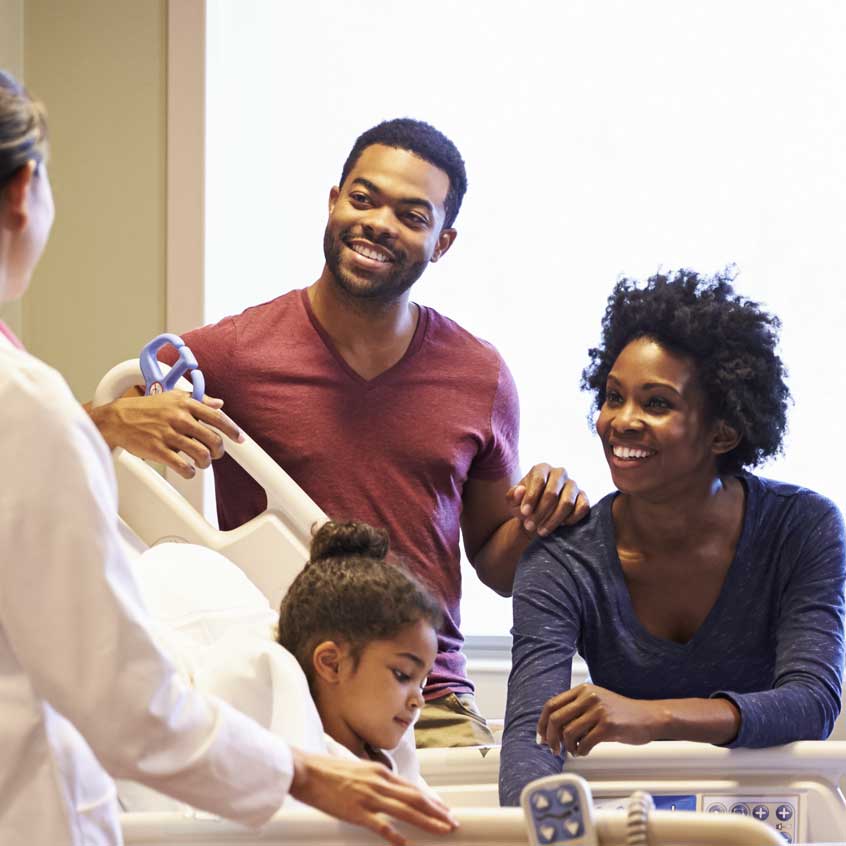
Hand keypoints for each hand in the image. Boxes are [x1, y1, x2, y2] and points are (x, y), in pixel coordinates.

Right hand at [88, 389, 242, 478]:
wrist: (116, 419)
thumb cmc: (145, 408)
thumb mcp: (172, 397)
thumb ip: (198, 400)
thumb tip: (220, 404)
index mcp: (185, 404)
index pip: (217, 417)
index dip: (232, 430)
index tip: (240, 439)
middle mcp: (179, 418)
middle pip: (213, 439)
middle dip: (218, 451)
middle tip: (215, 454)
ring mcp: (168, 434)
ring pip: (201, 454)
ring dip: (205, 463)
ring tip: (201, 463)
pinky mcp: (158, 450)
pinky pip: (183, 466)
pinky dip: (190, 472)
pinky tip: (188, 471)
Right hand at [290, 750, 458, 845]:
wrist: (306, 770)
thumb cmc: (328, 770)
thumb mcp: (357, 769)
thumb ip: (373, 779)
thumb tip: (387, 790)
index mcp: (379, 771)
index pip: (412, 787)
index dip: (431, 799)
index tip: (444, 809)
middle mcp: (378, 782)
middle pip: (415, 798)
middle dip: (437, 811)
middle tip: (453, 822)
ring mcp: (368, 797)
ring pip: (405, 810)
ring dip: (427, 821)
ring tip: (443, 830)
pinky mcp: (356, 811)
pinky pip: (380, 825)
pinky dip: (394, 835)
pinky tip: (405, 844)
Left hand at [506, 463, 589, 536]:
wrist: (537, 516)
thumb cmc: (523, 505)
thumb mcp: (513, 502)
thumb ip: (513, 496)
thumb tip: (520, 491)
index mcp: (542, 469)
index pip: (539, 480)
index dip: (531, 497)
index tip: (524, 513)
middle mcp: (559, 473)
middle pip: (552, 494)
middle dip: (540, 513)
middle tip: (529, 526)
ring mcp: (573, 485)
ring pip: (567, 503)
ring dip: (553, 520)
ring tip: (540, 531)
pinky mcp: (583, 497)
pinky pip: (582, 507)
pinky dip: (571, 519)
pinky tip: (561, 526)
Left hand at [538, 683, 661, 756]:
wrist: (647, 717)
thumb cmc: (620, 713)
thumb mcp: (595, 703)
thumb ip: (575, 710)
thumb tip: (551, 730)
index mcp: (582, 690)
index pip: (552, 704)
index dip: (542, 723)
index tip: (541, 736)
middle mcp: (588, 697)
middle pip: (556, 718)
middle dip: (551, 738)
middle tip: (554, 750)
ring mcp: (598, 710)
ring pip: (568, 732)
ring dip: (567, 747)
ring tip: (573, 751)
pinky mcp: (608, 725)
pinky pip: (585, 742)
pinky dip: (581, 750)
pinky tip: (584, 751)